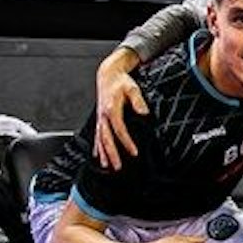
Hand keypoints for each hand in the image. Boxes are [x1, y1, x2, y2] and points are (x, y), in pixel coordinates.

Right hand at [94, 54, 146, 169]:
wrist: (108, 75)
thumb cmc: (121, 82)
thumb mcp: (132, 88)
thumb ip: (138, 100)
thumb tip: (145, 112)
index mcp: (111, 109)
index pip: (119, 130)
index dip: (126, 142)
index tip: (134, 152)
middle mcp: (103, 116)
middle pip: (107, 138)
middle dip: (111, 153)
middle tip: (118, 166)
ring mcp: (100, 118)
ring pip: (100, 139)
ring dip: (103, 153)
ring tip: (107, 166)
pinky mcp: (100, 119)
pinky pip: (97, 135)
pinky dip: (97, 147)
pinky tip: (98, 156)